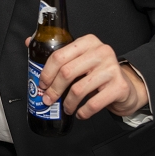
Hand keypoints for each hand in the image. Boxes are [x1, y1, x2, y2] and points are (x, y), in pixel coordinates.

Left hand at [27, 34, 148, 118]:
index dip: (47, 72)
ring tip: (66, 108)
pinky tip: (80, 113)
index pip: (59, 55)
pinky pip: (94, 103)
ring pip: (78, 89)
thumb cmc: (97, 71)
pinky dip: (83, 112)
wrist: (125, 86)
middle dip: (54, 90)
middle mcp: (101, 51)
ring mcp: (112, 68)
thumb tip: (29, 42)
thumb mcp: (79, 58)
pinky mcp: (120, 86)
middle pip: (67, 72)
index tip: (42, 84)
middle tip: (48, 99)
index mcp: (88, 42)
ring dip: (68, 103)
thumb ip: (58, 52)